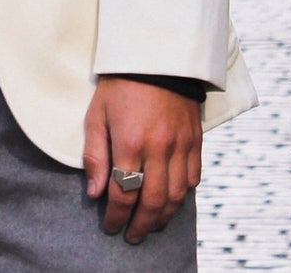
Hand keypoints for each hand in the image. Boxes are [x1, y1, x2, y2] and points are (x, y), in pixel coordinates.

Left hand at [83, 77, 202, 241]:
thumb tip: (95, 193)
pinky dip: (183, 195)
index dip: (115, 217)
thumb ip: (95, 155)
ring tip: (152, 225)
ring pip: (176, 196)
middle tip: (132, 236)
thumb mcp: (97, 113)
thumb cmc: (120, 83)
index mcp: (129, 142)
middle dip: (141, 225)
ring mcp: (180, 145)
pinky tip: (172, 200)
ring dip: (163, 217)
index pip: (123, 194)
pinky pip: (194, 178)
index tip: (110, 227)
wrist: (156, 54)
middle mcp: (158, 148)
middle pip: (152, 202)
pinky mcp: (195, 139)